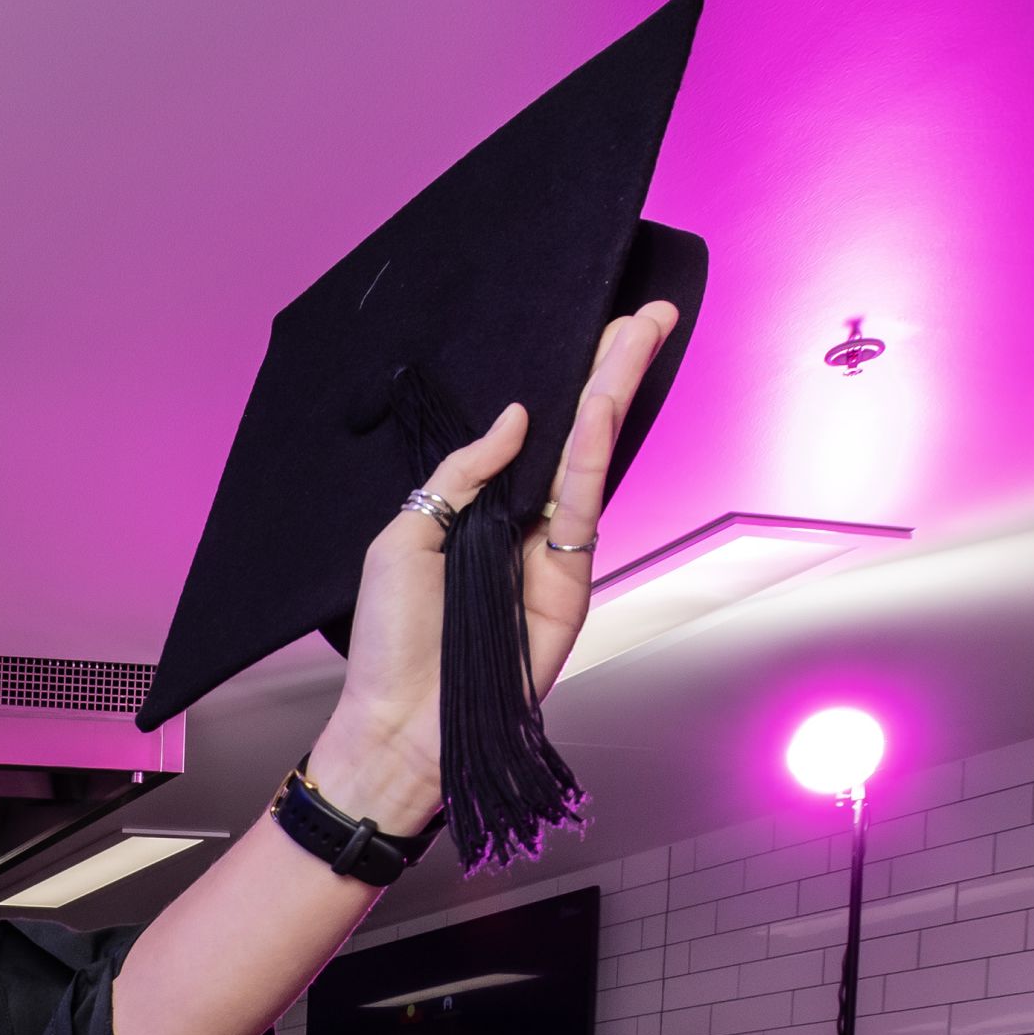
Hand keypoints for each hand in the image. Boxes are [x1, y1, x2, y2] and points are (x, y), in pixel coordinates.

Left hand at [305, 299, 682, 831]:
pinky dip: (592, 450)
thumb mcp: (403, 536)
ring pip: (592, 455)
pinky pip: (582, 503)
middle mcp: (523, 527)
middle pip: (577, 434)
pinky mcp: (570, 584)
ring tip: (640, 330)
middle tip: (642, 312)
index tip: (591, 329)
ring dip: (616, 389)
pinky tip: (599, 401)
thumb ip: (460, 475)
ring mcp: (553, 554)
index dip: (561, 384)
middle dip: (611, 369)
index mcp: (481, 514)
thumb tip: (516, 417)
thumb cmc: (390, 641)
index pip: (533, 435)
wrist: (398, 722)